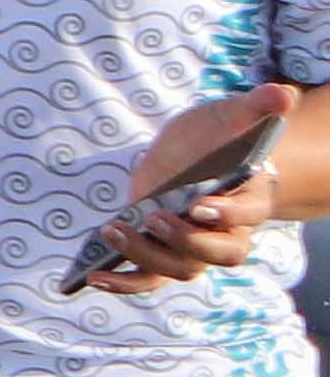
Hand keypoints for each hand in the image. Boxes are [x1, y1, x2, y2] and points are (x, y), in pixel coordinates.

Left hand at [88, 81, 300, 294]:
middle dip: (186, 240)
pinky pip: (150, 278)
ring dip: (146, 255)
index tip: (198, 203)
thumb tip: (283, 94)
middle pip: (219, 253)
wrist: (204, 154)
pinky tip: (92, 276)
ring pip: (182, 268)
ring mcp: (195, 245)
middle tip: (154, 217)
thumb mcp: (233, 115)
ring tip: (113, 230)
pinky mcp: (164, 249)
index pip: (247, 214)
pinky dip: (124, 282)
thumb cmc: (222, 136)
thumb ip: (256, 107)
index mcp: (251, 198)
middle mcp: (228, 231)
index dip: (226, 214)